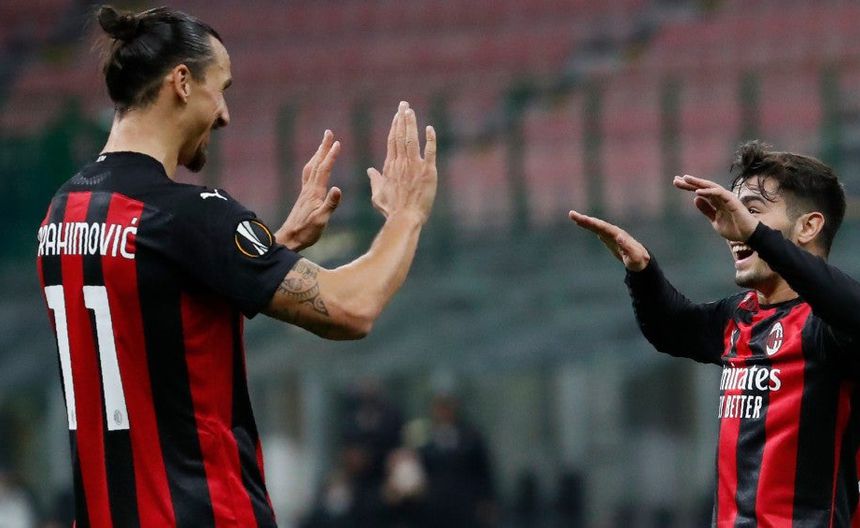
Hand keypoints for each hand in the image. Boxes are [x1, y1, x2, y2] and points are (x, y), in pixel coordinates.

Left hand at [276, 130, 341, 250]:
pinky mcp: (304, 197)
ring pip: (312, 168)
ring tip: (323, 145)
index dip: (331, 156)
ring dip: (318, 155)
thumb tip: (338, 188)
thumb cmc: (307, 231)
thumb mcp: (321, 220)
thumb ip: (330, 204)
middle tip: (328, 133)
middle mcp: (309, 189)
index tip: (337, 142)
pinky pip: (309, 175)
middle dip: (323, 147)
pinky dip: (313, 166)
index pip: (324, 170)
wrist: (290, 238)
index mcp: (315, 192)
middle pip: (317, 163)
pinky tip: (314, 167)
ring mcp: (305, 192)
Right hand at [366, 101, 436, 223]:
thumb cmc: (391, 210)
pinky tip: (429, 128)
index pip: (392, 141)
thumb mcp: (378, 195)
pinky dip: (429, 139)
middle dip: (402, 118)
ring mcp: (414, 166)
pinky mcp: (428, 171)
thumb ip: (375, 180)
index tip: (397, 116)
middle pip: (400, 136)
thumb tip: (369, 171)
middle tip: (404, 105)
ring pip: (411, 139)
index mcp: (390, 167)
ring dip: (411, 123)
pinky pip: (429, 151)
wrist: (405, 218)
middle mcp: (401, 163)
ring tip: (410, 110)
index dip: (394, 126)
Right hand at [569, 210, 649, 270]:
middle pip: (597, 224)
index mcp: (618, 235)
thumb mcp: (633, 256)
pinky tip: (583, 224)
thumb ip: (627, 247)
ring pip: (596, 226)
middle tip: (571, 214)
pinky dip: (589, 226)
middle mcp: (614, 232)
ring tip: (573, 216)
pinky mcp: (609, 239)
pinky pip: (597, 230)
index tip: (581, 219)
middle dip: (584, 219)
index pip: (602, 227)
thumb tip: (618, 237)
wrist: (641, 261)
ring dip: (585, 221)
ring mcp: (611, 235)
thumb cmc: (638, 260)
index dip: (591, 223)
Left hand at [672, 174, 757, 241]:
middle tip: (676, 179)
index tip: (676, 183)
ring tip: (686, 179)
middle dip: (690, 182)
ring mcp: (727, 198)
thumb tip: (695, 199)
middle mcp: (721, 197)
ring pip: (711, 187)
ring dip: (698, 183)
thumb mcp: (715, 220)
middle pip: (703, 187)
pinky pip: (719, 194)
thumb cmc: (734, 228)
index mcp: (716, 201)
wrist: (747, 236)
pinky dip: (709, 191)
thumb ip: (706, 210)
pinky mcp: (732, 201)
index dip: (688, 186)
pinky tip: (697, 192)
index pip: (700, 191)